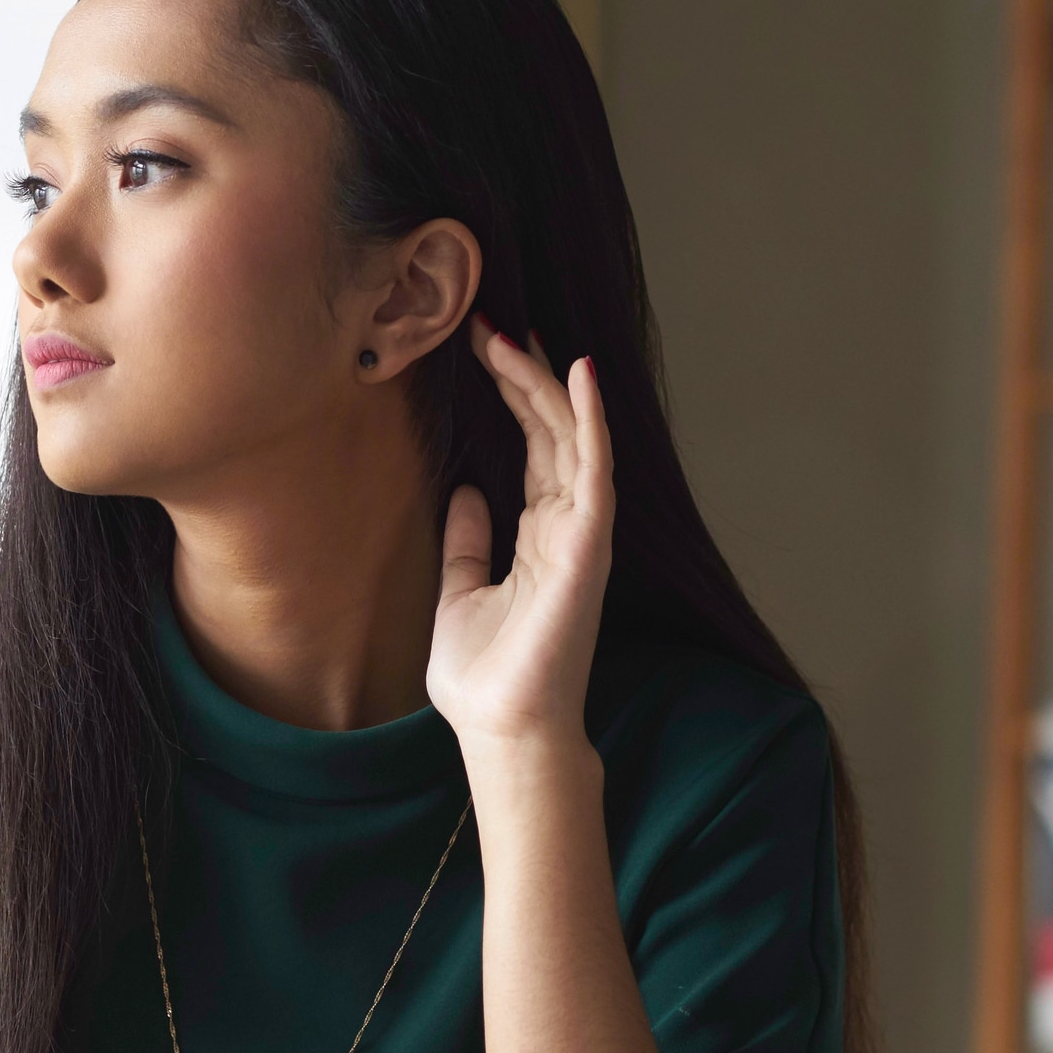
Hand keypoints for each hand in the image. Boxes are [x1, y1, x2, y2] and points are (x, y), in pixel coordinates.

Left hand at [425, 321, 613, 749]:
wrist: (501, 730)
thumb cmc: (486, 675)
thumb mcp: (459, 593)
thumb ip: (468, 542)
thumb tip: (465, 490)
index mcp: (538, 534)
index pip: (530, 446)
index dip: (509, 395)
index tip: (478, 347)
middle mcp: (566, 525)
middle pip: (550, 431)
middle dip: (521, 375)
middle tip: (489, 323)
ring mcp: (582, 532)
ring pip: (571, 438)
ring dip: (545, 383)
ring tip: (516, 334)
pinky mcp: (588, 544)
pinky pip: (593, 468)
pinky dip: (588, 419)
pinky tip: (577, 373)